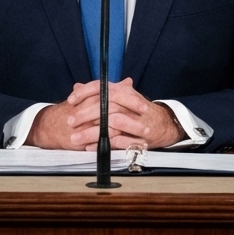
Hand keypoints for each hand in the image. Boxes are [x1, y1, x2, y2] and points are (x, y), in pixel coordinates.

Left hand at [25, 78, 184, 149]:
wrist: (163, 124)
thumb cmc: (136, 110)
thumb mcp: (120, 97)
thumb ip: (98, 94)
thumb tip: (77, 87)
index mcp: (125, 91)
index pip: (103, 87)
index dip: (85, 92)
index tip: (71, 100)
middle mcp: (131, 104)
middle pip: (106, 105)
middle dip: (85, 114)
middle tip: (70, 121)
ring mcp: (137, 121)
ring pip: (112, 124)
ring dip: (92, 132)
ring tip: (76, 138)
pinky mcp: (141, 138)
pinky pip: (120, 142)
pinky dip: (104, 144)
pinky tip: (90, 147)